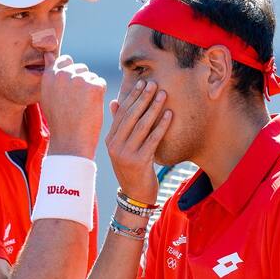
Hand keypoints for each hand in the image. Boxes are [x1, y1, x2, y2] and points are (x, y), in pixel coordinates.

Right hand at [40, 52, 106, 158]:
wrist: (70, 142)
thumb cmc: (60, 122)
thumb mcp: (48, 96)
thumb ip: (50, 74)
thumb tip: (48, 54)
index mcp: (50, 75)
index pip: (65, 61)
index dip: (70, 75)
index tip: (71, 91)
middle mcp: (63, 74)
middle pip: (80, 69)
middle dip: (82, 83)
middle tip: (76, 105)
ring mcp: (79, 79)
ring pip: (91, 77)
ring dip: (91, 89)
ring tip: (82, 108)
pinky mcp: (94, 87)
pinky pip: (100, 84)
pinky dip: (99, 96)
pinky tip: (90, 109)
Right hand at [105, 80, 171, 204]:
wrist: (135, 195)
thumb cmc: (132, 168)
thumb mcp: (122, 147)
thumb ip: (120, 126)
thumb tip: (115, 102)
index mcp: (110, 140)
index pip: (121, 113)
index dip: (132, 97)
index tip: (142, 83)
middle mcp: (115, 146)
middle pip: (131, 117)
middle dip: (143, 98)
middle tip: (154, 84)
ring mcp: (126, 154)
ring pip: (142, 126)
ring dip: (154, 108)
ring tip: (163, 95)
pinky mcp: (139, 162)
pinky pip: (152, 139)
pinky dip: (161, 126)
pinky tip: (170, 115)